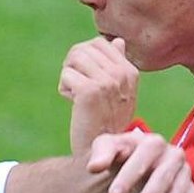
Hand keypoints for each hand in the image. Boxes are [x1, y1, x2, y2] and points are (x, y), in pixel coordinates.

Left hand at [59, 37, 138, 155]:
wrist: (104, 151)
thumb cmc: (108, 121)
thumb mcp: (120, 92)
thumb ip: (118, 65)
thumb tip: (118, 41)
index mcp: (130, 71)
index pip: (98, 43)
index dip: (84, 57)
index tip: (87, 78)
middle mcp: (121, 74)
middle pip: (83, 49)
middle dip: (73, 65)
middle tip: (77, 87)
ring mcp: (107, 82)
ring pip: (73, 59)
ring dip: (68, 76)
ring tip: (76, 95)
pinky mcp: (90, 91)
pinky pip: (66, 75)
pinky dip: (64, 89)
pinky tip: (73, 104)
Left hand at [87, 129, 193, 192]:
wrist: (134, 163)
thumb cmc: (119, 155)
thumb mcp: (106, 148)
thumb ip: (101, 154)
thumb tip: (94, 167)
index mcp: (152, 143)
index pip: (144, 156)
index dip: (129, 176)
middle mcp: (172, 154)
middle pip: (164, 175)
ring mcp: (183, 172)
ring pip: (181, 190)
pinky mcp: (189, 188)